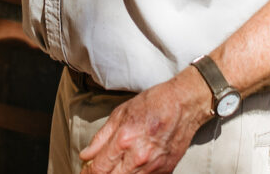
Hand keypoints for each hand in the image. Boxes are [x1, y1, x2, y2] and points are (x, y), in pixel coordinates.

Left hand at [78, 74, 207, 173]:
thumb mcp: (120, 113)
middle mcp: (138, 156)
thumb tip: (86, 155)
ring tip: (113, 168)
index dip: (88, 172)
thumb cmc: (152, 104)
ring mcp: (154, 166)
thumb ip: (101, 137)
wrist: (184, 105)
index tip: (85, 171)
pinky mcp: (166, 171)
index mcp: (124, 139)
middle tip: (96, 171)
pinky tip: (130, 168)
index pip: (99, 168)